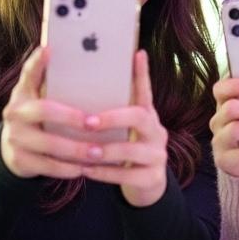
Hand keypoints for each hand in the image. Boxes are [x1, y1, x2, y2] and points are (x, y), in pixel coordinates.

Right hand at [0, 46, 112, 179]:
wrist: (13, 150)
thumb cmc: (40, 118)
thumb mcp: (42, 99)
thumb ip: (57, 87)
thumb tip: (96, 67)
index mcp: (23, 92)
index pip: (29, 73)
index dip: (37, 62)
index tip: (49, 49)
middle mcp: (15, 111)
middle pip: (44, 111)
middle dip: (71, 117)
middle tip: (94, 123)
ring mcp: (14, 136)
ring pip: (49, 143)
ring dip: (76, 149)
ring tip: (98, 152)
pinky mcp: (19, 159)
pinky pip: (47, 165)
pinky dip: (67, 168)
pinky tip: (84, 168)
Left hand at [82, 50, 169, 206]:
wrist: (146, 184)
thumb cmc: (125, 150)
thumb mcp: (122, 130)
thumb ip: (111, 113)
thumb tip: (80, 88)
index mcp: (148, 116)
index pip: (145, 91)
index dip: (142, 73)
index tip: (137, 54)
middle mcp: (157, 132)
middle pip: (141, 118)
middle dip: (113, 119)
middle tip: (88, 122)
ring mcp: (158, 155)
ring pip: (133, 150)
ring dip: (106, 150)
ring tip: (86, 151)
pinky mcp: (153, 177)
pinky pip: (129, 175)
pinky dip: (105, 173)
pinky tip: (87, 170)